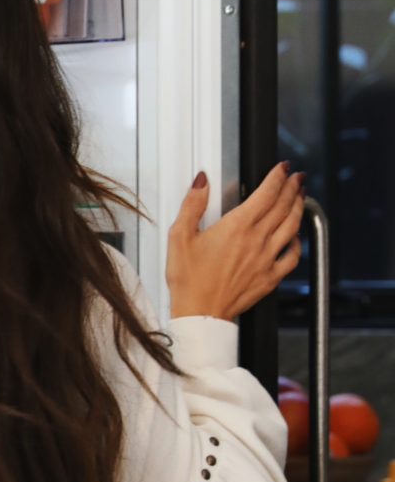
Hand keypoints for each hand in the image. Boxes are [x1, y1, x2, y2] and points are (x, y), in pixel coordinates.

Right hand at [166, 163, 303, 321]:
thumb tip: (201, 181)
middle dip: (293, 187)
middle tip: (297, 177)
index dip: (278, 176)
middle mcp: (257, 240)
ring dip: (299, 207)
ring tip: (301, 196)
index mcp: (237, 227)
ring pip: (292, 226)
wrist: (201, 314)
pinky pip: (292, 256)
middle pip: (283, 206)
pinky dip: (297, 241)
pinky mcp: (270, 277)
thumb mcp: (179, 237)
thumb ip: (192, 205)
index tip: (283, 167)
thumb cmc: (189, 280)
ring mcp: (266, 259)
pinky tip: (295, 236)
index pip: (266, 193)